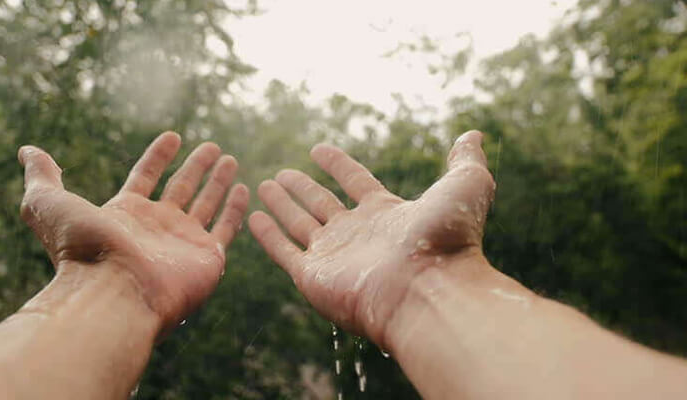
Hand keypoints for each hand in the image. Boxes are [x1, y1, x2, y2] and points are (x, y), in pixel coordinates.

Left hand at [18, 132, 248, 328]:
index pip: (146, 177)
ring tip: (229, 158)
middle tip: (211, 147)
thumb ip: (42, 177)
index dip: (158, 156)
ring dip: (218, 181)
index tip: (172, 136)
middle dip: (195, 167)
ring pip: (206, 204)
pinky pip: (226, 229)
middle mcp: (156, 228)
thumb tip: (27, 151)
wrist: (112, 293)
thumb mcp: (48, 205)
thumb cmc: (80, 251)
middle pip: (180, 189)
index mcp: (125, 214)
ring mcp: (183, 243)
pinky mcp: (207, 259)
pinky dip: (235, 209)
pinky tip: (243, 189)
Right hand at [249, 130, 494, 345]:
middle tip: (280, 173)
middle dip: (301, 188)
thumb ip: (465, 159)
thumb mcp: (466, 185)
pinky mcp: (313, 277)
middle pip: (322, 204)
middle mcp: (358, 234)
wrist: (430, 290)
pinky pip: (284, 251)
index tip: (318, 149)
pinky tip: (253, 217)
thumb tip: (474, 133)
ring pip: (299, 224)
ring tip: (263, 186)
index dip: (338, 164)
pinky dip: (267, 235)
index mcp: (387, 214)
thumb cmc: (449, 240)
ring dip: (281, 205)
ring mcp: (334, 256)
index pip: (355, 182)